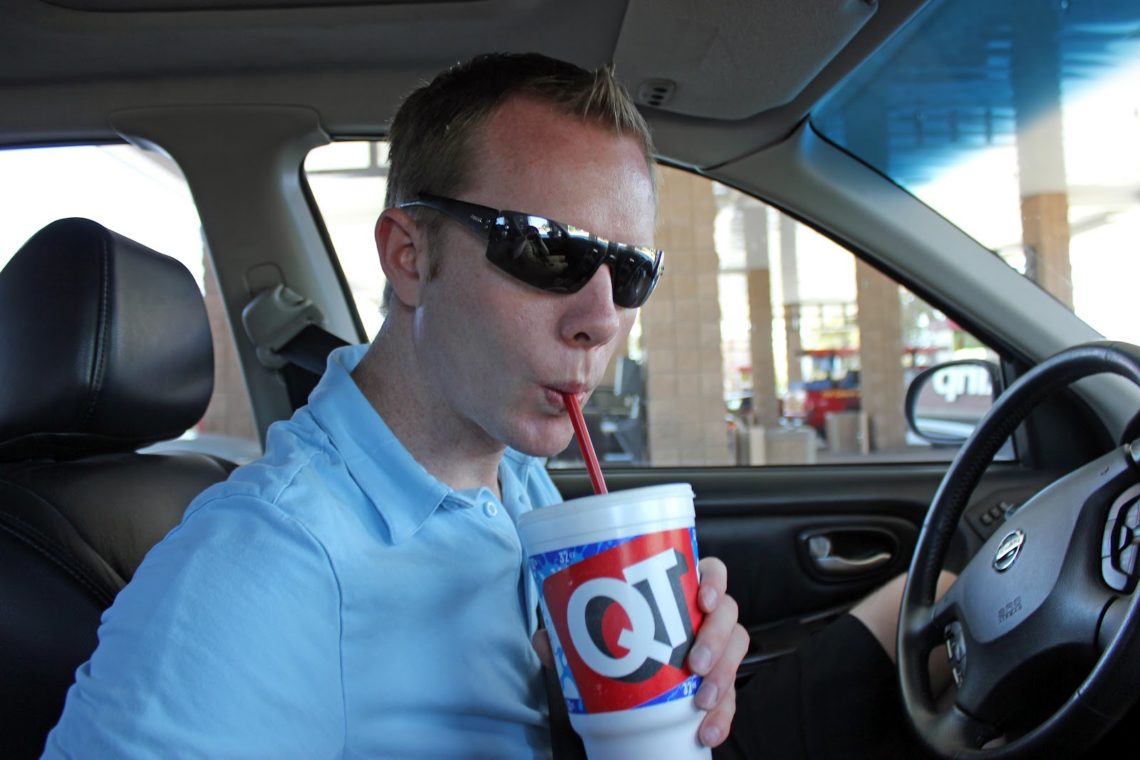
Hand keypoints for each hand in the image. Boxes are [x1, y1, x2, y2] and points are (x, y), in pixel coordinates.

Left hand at [529, 556, 748, 748]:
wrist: (628, 697)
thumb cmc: (618, 648)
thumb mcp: (592, 641)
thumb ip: (568, 639)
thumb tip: (545, 640)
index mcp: (680, 593)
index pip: (711, 572)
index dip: (715, 581)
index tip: (704, 599)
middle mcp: (705, 618)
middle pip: (729, 614)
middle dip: (715, 638)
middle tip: (693, 663)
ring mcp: (716, 651)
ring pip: (736, 652)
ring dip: (723, 676)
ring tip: (701, 701)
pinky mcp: (720, 685)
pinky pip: (732, 697)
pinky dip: (723, 715)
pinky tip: (707, 730)